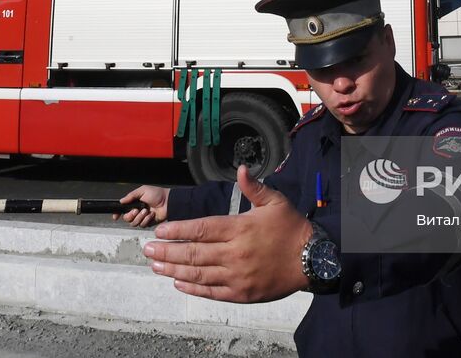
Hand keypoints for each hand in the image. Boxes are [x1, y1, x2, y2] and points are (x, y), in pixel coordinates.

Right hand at [117, 185, 169, 227]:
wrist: (168, 201)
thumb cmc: (157, 194)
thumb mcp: (142, 191)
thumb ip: (131, 196)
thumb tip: (121, 200)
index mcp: (134, 203)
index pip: (123, 210)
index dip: (118, 213)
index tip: (116, 216)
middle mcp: (137, 211)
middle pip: (127, 218)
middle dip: (130, 215)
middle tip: (136, 210)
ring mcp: (142, 218)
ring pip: (134, 223)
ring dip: (140, 217)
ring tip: (146, 210)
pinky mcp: (148, 223)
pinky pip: (142, 225)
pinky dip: (147, 219)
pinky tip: (152, 214)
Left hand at [144, 164, 311, 302]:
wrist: (312, 260)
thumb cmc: (292, 228)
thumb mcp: (276, 201)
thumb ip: (254, 186)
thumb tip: (241, 169)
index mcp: (239, 228)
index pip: (200, 229)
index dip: (177, 230)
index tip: (160, 232)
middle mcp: (235, 253)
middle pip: (193, 253)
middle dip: (167, 252)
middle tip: (148, 251)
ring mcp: (237, 275)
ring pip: (198, 274)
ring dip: (173, 271)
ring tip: (156, 267)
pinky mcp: (242, 293)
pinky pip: (211, 292)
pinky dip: (193, 288)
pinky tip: (179, 283)